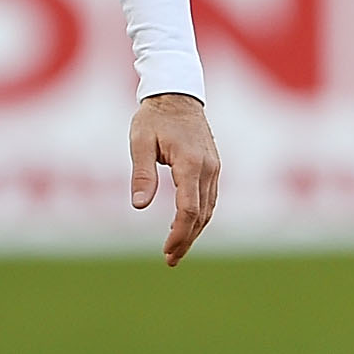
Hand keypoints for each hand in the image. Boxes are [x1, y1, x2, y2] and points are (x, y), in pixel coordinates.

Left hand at [130, 92, 219, 265]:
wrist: (177, 93)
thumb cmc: (154, 117)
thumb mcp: (139, 142)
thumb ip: (141, 173)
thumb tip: (139, 205)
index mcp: (190, 163)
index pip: (189, 209)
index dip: (179, 234)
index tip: (166, 251)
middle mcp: (208, 168)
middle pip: (201, 215)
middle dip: (186, 240)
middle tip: (170, 260)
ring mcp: (214, 168)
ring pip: (208, 209)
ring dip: (194, 232)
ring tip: (176, 251)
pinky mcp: (213, 167)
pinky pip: (209, 199)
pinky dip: (199, 217)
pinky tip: (185, 227)